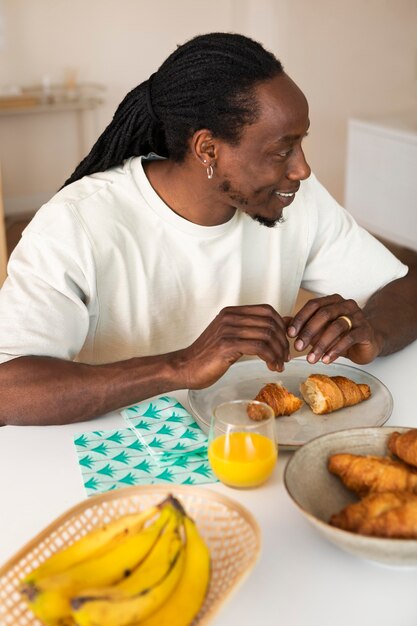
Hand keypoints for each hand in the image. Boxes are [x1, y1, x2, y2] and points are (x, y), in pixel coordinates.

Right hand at [174, 304, 289, 388]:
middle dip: (283, 341)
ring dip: (278, 352)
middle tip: (285, 357)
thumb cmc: (209, 356)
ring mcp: (228, 330)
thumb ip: (254, 330)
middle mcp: (230, 317)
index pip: (267, 310)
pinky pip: (259, 347)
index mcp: (231, 313)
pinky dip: (271, 357)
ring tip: (279, 364)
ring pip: (267, 335)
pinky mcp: (227, 345)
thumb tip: (285, 323)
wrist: (185, 367)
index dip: (281, 326)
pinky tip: (271, 366)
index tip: (284, 343)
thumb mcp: (233, 338)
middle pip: (270, 322)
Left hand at [287, 294, 382, 364]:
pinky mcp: (365, 331)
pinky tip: (326, 360)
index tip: (289, 333)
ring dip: (321, 344)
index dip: (300, 318)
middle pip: (324, 314)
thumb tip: (282, 323)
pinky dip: (336, 350)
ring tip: (311, 359)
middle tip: (297, 347)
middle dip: (308, 331)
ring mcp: (358, 316)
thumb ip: (303, 325)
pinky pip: (349, 338)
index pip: (313, 305)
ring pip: (336, 327)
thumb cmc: (341, 334)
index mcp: (333, 301)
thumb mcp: (320, 329)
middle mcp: (346, 305)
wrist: (368, 342)